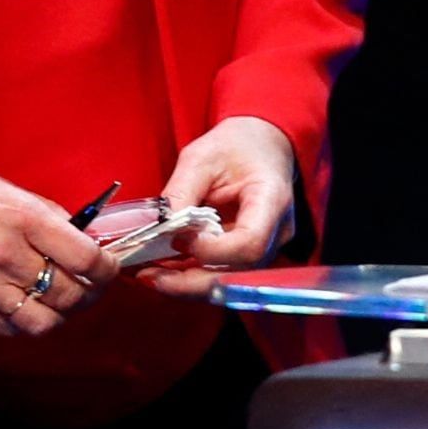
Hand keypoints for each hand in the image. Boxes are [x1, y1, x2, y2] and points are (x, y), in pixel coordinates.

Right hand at [0, 155, 115, 338]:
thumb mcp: (9, 189)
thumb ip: (48, 217)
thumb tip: (81, 239)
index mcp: (23, 218)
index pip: (86, 258)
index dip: (108, 268)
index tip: (110, 265)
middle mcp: (8, 255)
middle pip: (71, 295)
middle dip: (92, 292)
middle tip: (94, 284)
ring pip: (46, 322)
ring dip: (64, 314)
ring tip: (66, 300)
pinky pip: (13, 329)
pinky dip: (31, 324)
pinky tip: (34, 307)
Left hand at [129, 116, 298, 298]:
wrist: (262, 145)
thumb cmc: (236, 146)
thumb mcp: (200, 158)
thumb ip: (180, 193)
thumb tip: (159, 230)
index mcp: (272, 200)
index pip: (249, 243)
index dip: (212, 250)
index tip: (179, 239)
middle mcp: (277, 232)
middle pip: (238, 274)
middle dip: (191, 282)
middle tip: (150, 277)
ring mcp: (268, 247)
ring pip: (229, 281)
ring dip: (188, 283)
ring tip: (152, 276)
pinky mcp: (251, 255)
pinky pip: (224, 274)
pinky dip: (194, 276)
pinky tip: (166, 273)